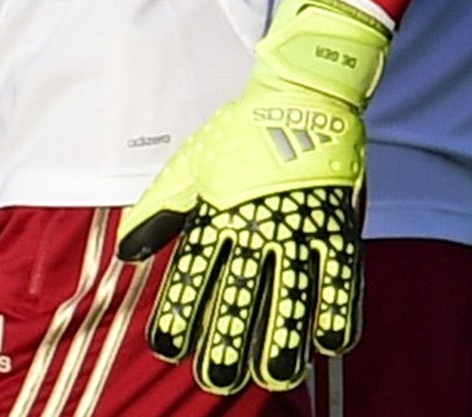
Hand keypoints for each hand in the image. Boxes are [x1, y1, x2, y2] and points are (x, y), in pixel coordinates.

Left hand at [116, 0, 387, 393]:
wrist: (302, 94)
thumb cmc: (243, 133)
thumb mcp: (191, 165)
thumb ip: (159, 210)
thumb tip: (129, 253)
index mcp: (215, 213)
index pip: (191, 277)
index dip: (178, 318)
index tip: (170, 348)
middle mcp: (254, 227)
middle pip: (239, 299)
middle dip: (226, 345)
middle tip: (217, 377)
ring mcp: (299, 229)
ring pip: (290, 299)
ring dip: (281, 343)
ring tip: (273, 374)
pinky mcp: (338, 226)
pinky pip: (342, 280)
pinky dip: (338, 314)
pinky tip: (330, 344)